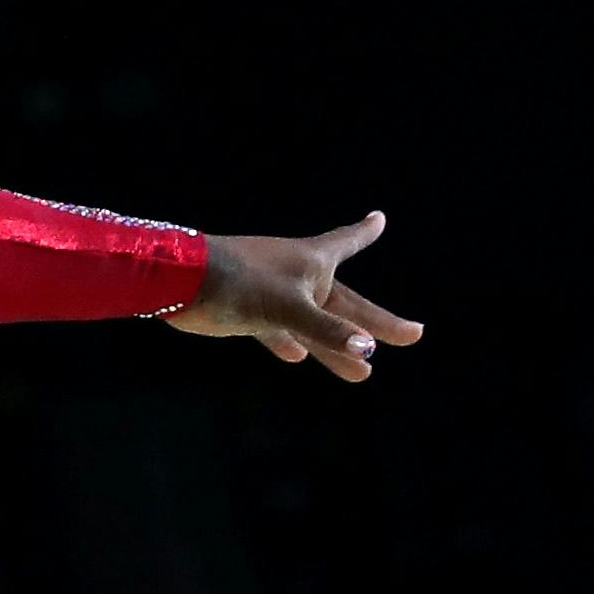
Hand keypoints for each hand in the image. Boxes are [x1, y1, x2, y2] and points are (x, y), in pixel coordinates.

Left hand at [161, 211, 422, 381]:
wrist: (179, 283)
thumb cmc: (237, 284)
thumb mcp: (287, 308)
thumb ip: (327, 330)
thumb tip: (366, 349)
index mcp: (311, 262)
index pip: (347, 242)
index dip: (364, 232)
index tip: (379, 218)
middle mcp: (296, 275)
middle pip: (345, 304)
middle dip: (376, 323)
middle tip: (414, 334)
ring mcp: (272, 294)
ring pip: (315, 326)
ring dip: (336, 348)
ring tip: (363, 375)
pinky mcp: (248, 313)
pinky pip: (277, 331)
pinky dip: (289, 343)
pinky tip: (297, 358)